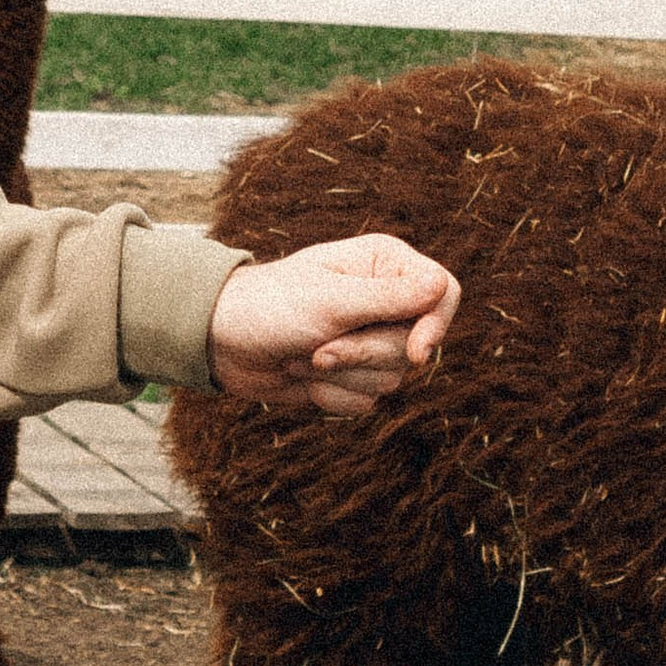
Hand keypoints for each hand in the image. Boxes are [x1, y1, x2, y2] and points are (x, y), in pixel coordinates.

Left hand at [207, 236, 459, 415]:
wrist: (221, 342)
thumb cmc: (271, 306)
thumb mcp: (331, 301)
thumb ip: (388, 298)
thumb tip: (442, 287)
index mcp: (385, 265)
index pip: (444, 292)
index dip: (435, 325)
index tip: (415, 352)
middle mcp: (385, 300)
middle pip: (415, 345)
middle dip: (364, 355)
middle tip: (320, 348)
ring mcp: (370, 339)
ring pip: (392, 379)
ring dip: (341, 376)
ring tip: (304, 355)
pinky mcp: (353, 375)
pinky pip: (367, 401)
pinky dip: (331, 396)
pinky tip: (302, 376)